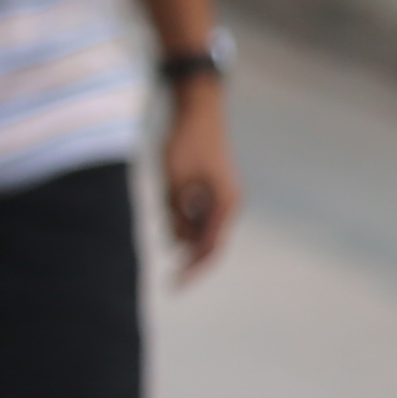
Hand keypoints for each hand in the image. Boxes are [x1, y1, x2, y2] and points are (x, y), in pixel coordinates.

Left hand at [161, 80, 239, 279]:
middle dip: (192, 261)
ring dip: (184, 233)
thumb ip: (176, 214)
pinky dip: (185, 220)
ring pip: (203, 228)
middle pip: (210, 243)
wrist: (198, 112)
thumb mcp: (173, 183)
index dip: (192, 269)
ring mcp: (223, 195)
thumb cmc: (185, 144)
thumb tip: (177, 243)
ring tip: (167, 207)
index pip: (209, 247)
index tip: (175, 285)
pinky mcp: (214, 187)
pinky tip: (171, 213)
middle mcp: (229, 204)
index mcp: (225, 205)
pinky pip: (201, 213)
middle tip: (173, 281)